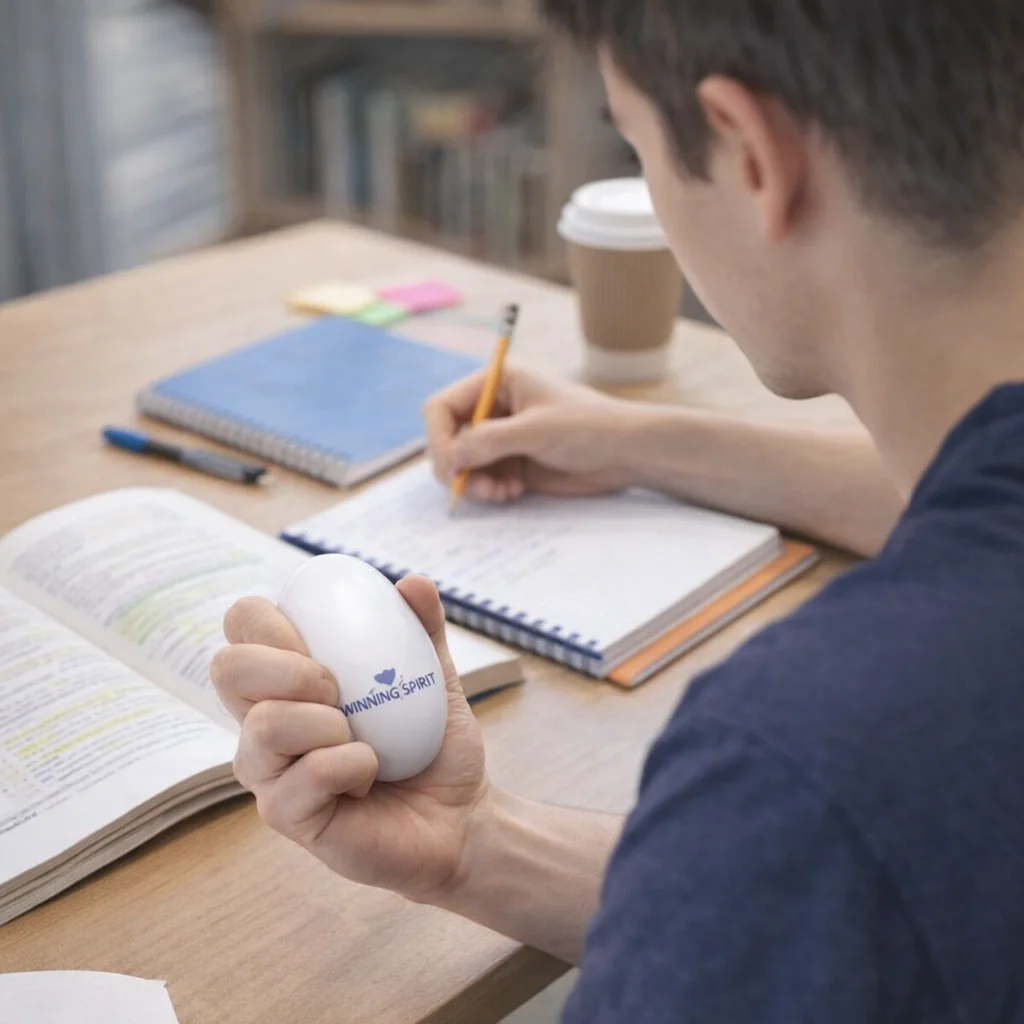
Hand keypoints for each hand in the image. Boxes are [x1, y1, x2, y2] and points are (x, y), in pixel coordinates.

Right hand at [210, 577, 489, 902]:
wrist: (457, 817)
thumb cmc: (432, 745)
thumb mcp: (435, 676)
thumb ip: (421, 627)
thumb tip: (413, 581)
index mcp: (287, 678)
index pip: (242, 625)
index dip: (269, 619)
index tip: (322, 639)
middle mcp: (264, 720)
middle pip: (227, 666)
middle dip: (286, 665)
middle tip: (336, 687)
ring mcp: (269, 771)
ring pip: (263, 724)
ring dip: (325, 721)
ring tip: (361, 737)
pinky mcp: (286, 815)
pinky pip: (305, 776)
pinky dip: (351, 765)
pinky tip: (370, 773)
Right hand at [424, 364, 640, 502]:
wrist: (627, 452)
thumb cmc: (588, 426)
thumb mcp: (535, 429)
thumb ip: (489, 441)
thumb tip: (451, 457)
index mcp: (497, 383)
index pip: (443, 407)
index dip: (438, 437)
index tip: (450, 466)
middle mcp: (494, 409)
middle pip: (449, 438)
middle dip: (457, 465)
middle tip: (471, 487)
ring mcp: (503, 438)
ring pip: (464, 464)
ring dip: (474, 482)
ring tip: (499, 493)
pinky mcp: (514, 464)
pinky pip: (484, 479)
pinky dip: (490, 490)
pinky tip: (512, 493)